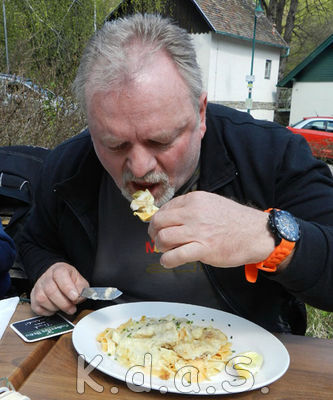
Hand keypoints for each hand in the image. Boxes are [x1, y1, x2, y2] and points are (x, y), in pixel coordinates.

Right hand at [30, 262, 88, 315]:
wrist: (55, 278)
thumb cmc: (68, 279)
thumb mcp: (79, 280)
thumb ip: (82, 289)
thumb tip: (79, 298)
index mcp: (59, 270)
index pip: (60, 276)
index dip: (68, 288)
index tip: (75, 297)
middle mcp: (46, 277)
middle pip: (51, 290)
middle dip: (64, 303)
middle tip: (72, 308)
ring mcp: (38, 288)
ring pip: (43, 299)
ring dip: (56, 307)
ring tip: (64, 307)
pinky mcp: (33, 299)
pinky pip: (38, 308)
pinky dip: (48, 312)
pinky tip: (55, 308)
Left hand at [148, 191, 274, 268]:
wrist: (256, 233)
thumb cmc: (235, 220)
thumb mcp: (211, 203)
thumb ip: (191, 208)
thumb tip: (171, 217)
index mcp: (195, 200)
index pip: (165, 208)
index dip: (158, 220)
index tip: (158, 227)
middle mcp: (193, 213)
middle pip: (159, 222)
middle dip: (154, 233)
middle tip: (157, 239)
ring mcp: (198, 231)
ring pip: (163, 238)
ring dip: (159, 247)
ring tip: (165, 250)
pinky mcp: (203, 249)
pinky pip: (174, 256)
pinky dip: (166, 261)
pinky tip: (168, 262)